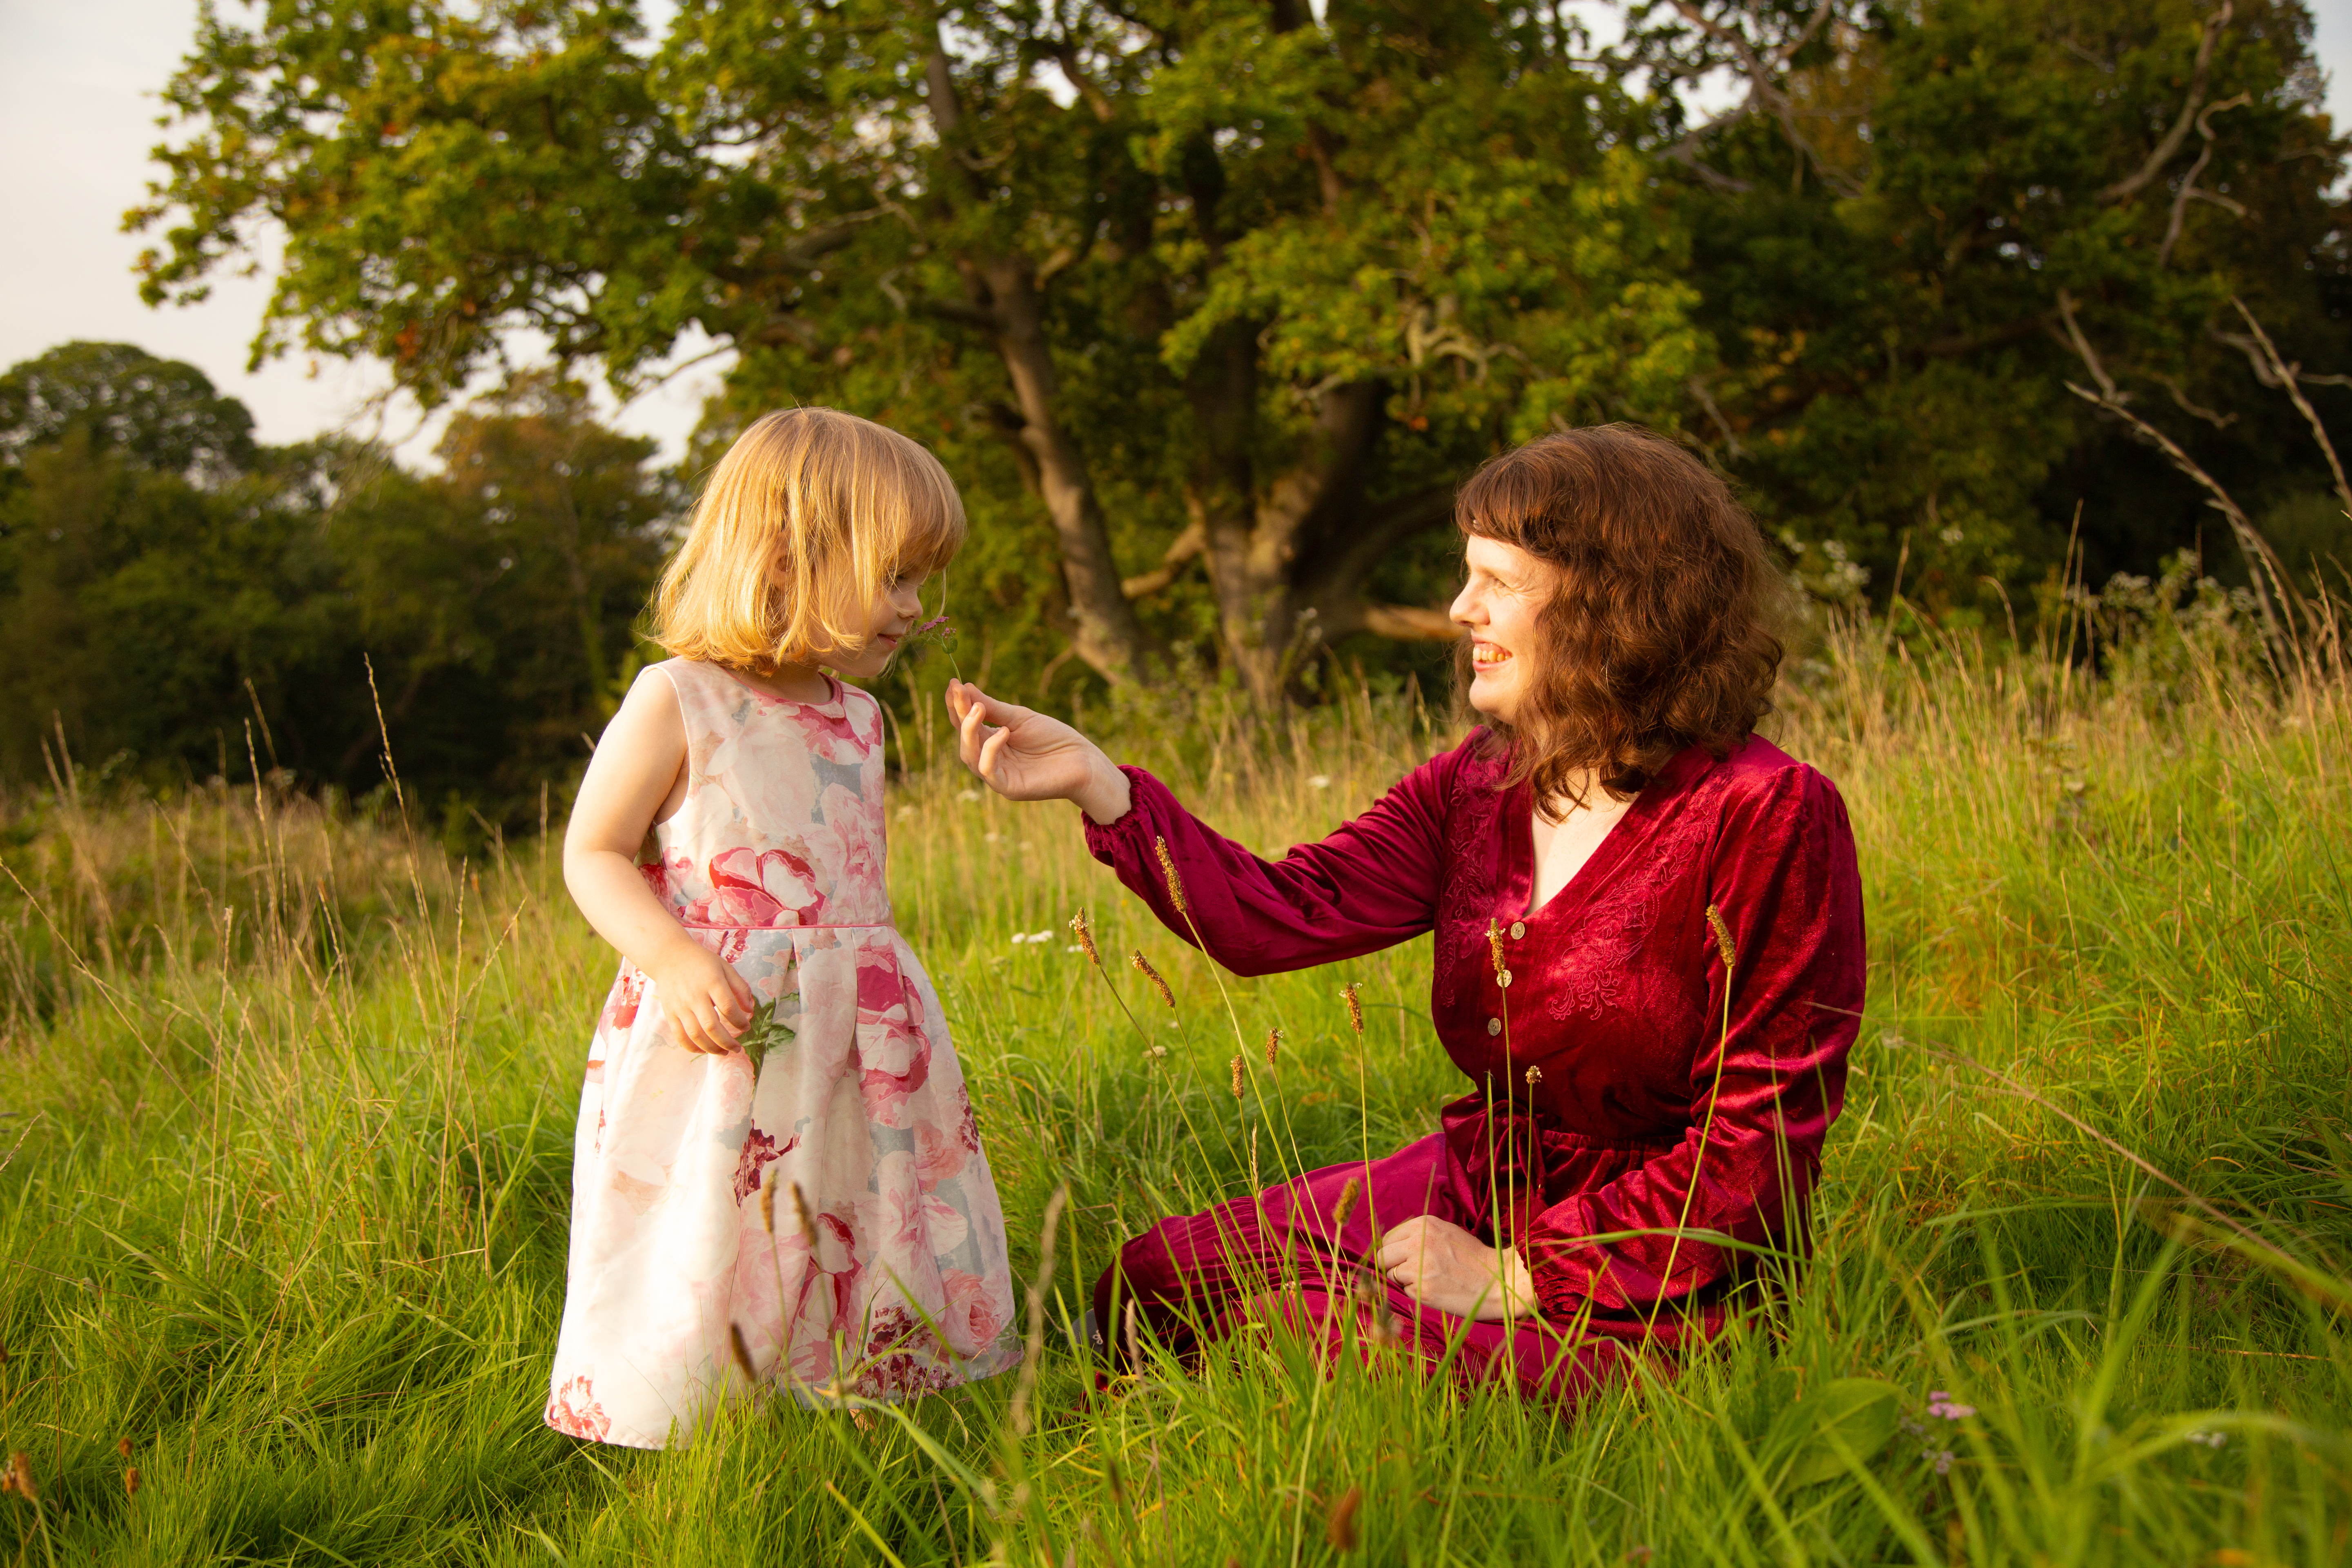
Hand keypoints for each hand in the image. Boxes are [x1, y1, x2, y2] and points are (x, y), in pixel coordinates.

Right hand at [644, 939, 757, 1054]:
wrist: (669, 957)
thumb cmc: (702, 963)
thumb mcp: (725, 967)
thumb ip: (740, 987)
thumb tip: (750, 1010)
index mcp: (712, 982)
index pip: (728, 1007)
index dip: (740, 1021)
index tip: (746, 1026)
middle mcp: (694, 996)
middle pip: (711, 1026)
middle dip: (727, 1042)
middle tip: (738, 1048)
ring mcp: (680, 1006)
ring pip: (696, 1035)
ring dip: (712, 1048)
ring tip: (724, 1052)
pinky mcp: (670, 1013)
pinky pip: (680, 1036)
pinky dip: (692, 1047)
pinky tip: (704, 1050)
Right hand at [946, 679, 1131, 822]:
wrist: (1083, 760)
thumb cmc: (1054, 738)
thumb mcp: (1020, 718)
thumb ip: (993, 708)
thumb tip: (965, 687)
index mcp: (992, 740)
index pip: (965, 723)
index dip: (956, 705)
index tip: (952, 682)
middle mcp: (990, 758)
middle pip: (964, 739)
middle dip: (959, 715)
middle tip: (961, 693)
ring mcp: (997, 774)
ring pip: (970, 755)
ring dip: (969, 730)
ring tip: (978, 709)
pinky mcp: (1008, 787)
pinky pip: (987, 770)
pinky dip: (990, 750)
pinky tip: (1003, 732)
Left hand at [1376, 1216, 1538, 1321]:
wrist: (1498, 1281)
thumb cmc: (1472, 1258)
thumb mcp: (1446, 1233)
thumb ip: (1419, 1235)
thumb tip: (1391, 1246)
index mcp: (1423, 1225)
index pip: (1388, 1239)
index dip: (1394, 1252)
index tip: (1405, 1259)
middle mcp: (1418, 1242)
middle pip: (1383, 1257)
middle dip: (1392, 1266)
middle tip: (1411, 1273)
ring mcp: (1418, 1266)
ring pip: (1392, 1276)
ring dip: (1405, 1281)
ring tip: (1429, 1280)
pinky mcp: (1422, 1289)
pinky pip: (1405, 1292)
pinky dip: (1416, 1294)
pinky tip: (1436, 1290)